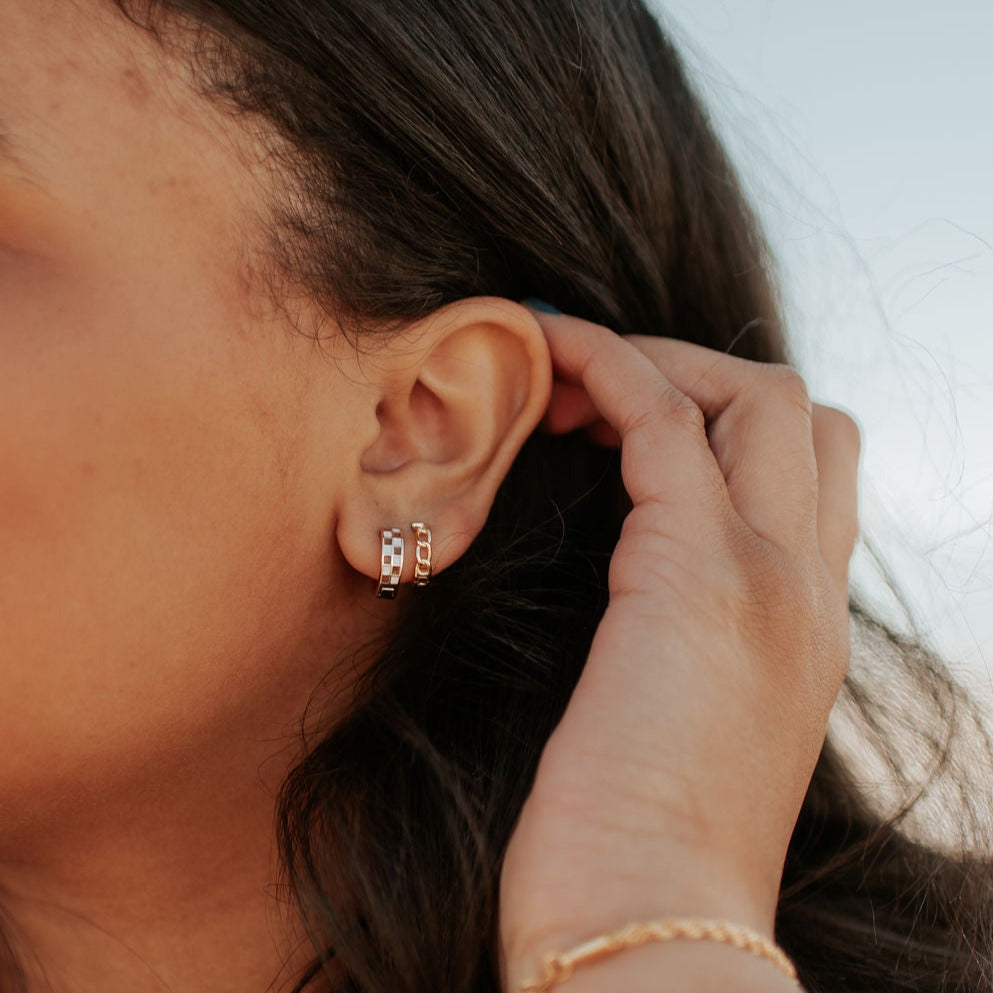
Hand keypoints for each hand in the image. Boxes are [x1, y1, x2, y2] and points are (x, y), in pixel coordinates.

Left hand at [499, 309, 860, 987]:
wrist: (646, 925)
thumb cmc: (636, 840)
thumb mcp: (683, 720)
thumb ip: (683, 642)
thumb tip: (631, 590)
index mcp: (803, 623)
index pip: (806, 472)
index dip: (717, 421)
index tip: (615, 421)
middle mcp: (804, 587)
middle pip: (796, 413)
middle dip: (695, 372)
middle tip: (592, 390)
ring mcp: (767, 576)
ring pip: (751, 397)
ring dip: (654, 360)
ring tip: (566, 372)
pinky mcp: (697, 574)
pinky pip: (664, 422)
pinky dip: (612, 371)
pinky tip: (555, 365)